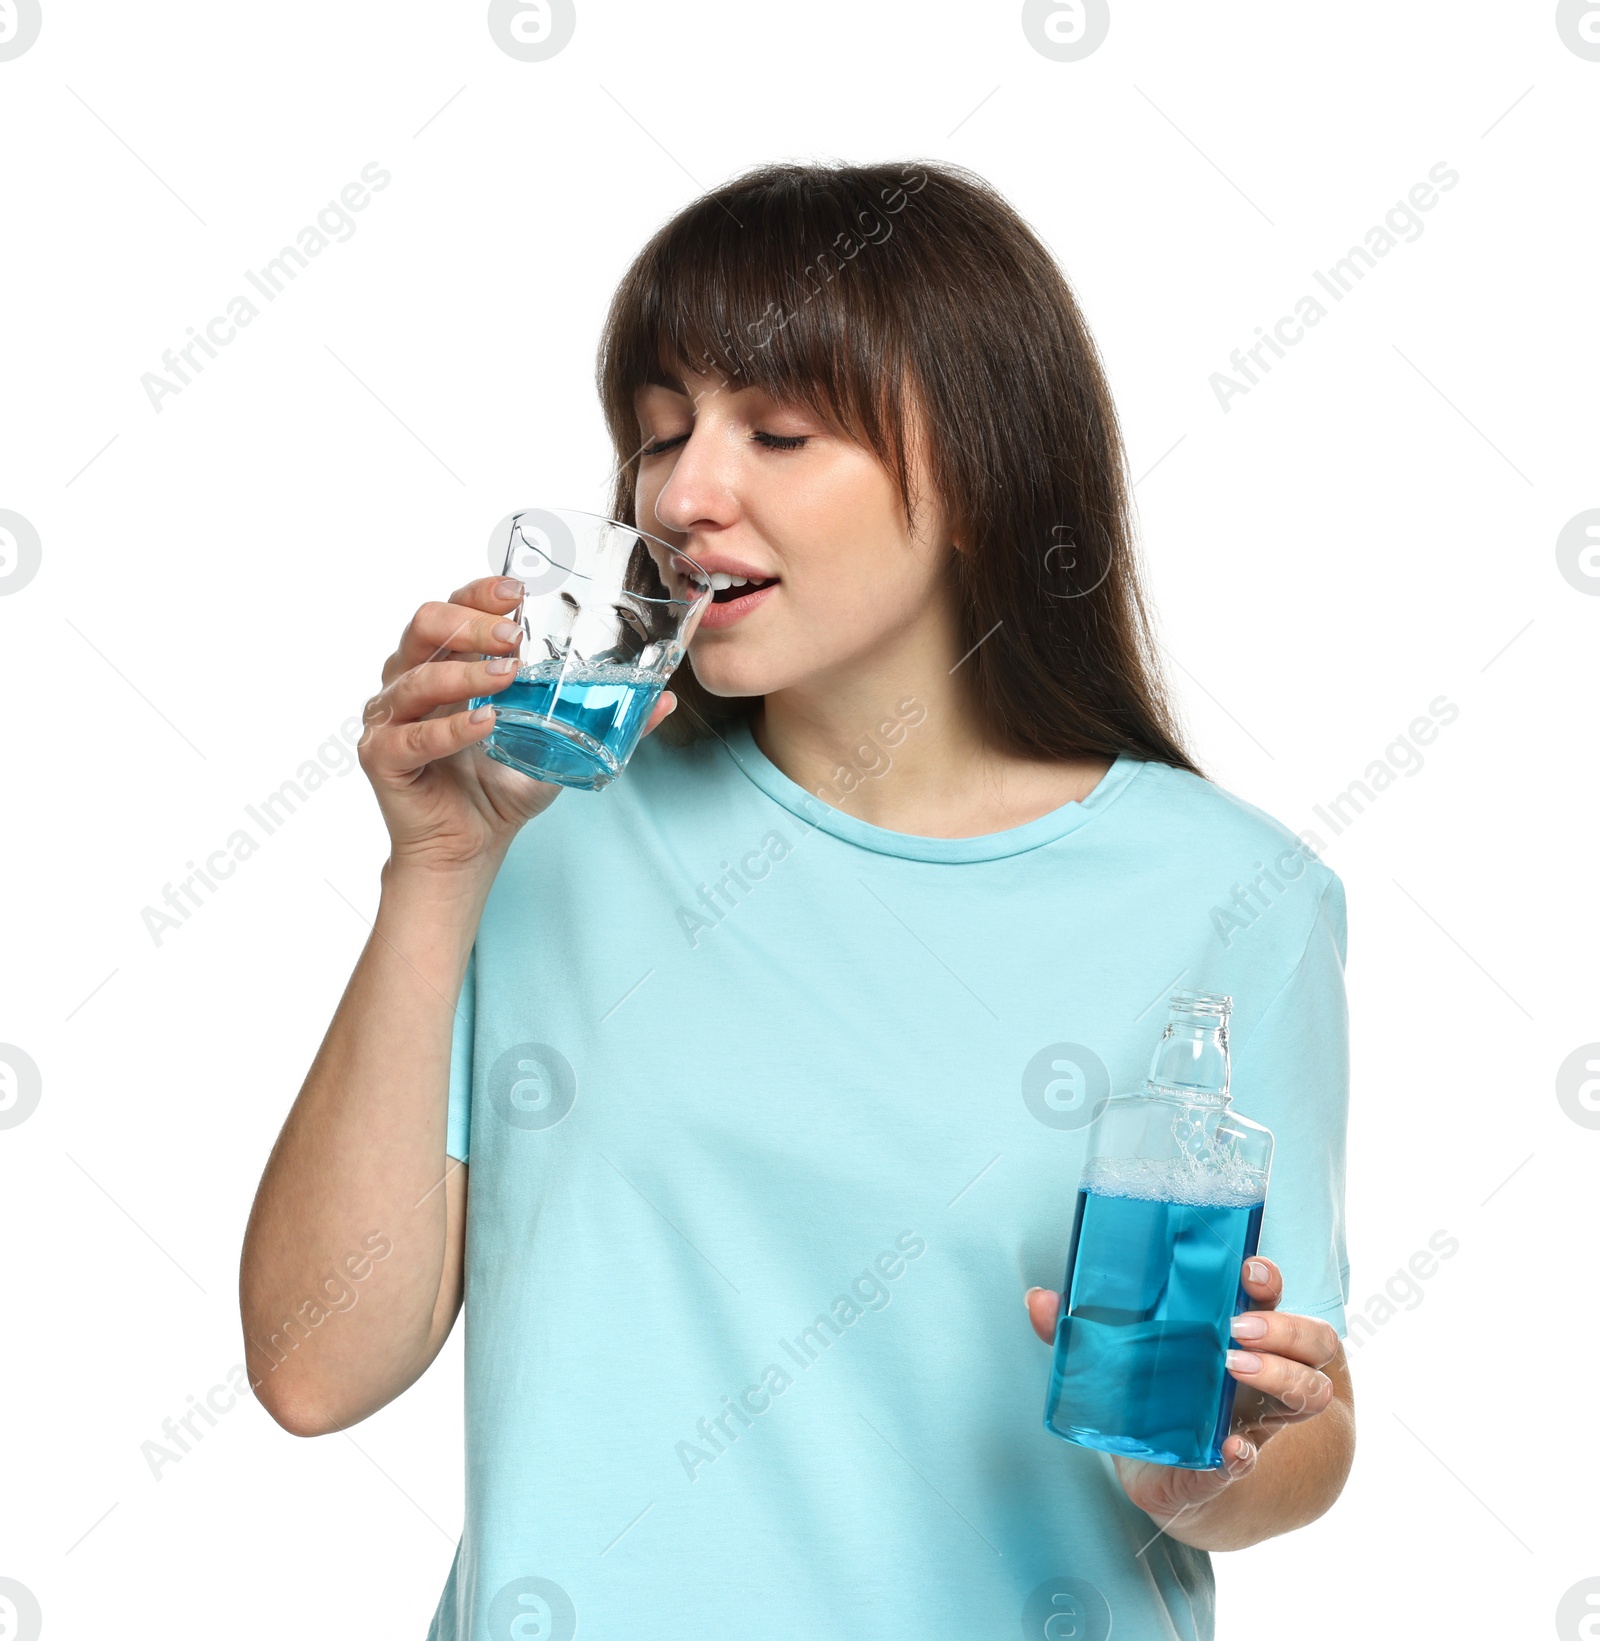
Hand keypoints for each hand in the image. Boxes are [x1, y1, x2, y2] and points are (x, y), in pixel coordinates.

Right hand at [359, 574, 677, 878]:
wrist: (470, 847)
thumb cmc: (502, 786)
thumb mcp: (560, 744)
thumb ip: (604, 719)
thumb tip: (664, 700)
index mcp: (448, 662)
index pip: (454, 607)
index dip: (479, 592)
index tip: (517, 591)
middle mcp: (411, 679)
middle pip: (424, 625)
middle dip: (470, 621)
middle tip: (514, 633)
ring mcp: (392, 717)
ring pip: (414, 677)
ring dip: (464, 671)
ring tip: (507, 675)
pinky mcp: (382, 758)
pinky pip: (410, 737)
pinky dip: (448, 729)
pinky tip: (483, 724)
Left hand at [1025, 1257, 1339, 1531]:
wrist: (1183, 1476)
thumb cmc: (1160, 1397)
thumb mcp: (1127, 1356)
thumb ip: (1083, 1330)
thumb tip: (1038, 1299)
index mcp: (1238, 1331)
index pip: (1271, 1294)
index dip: (1267, 1278)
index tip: (1247, 1269)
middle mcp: (1264, 1371)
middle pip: (1311, 1339)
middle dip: (1283, 1327)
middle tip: (1236, 1326)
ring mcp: (1262, 1418)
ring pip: (1309, 1391)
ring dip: (1282, 1376)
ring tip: (1235, 1366)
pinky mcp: (1235, 1463)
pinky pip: (1255, 1459)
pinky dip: (1242, 1456)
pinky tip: (1230, 1449)